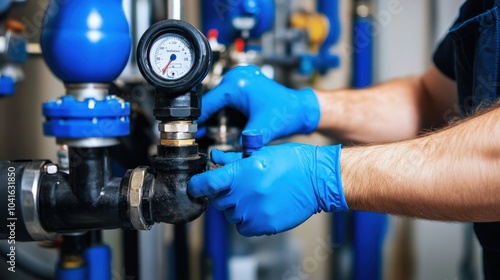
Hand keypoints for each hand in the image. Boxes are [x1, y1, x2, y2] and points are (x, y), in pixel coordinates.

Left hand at [188, 143, 347, 235]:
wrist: (317, 179)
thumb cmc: (291, 161)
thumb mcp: (260, 153)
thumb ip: (234, 159)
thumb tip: (215, 157)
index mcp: (242, 173)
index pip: (206, 183)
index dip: (197, 185)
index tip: (195, 187)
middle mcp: (245, 193)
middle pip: (218, 201)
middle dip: (224, 194)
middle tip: (239, 187)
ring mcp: (255, 211)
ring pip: (230, 216)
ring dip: (236, 208)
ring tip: (254, 197)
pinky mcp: (265, 225)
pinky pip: (244, 228)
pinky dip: (247, 221)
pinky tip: (259, 209)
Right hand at [199, 65, 319, 144]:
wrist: (301, 108)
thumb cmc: (286, 114)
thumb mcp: (261, 131)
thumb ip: (243, 143)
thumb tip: (228, 159)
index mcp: (237, 85)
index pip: (208, 103)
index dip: (197, 119)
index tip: (187, 131)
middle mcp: (236, 77)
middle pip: (211, 100)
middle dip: (203, 118)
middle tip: (192, 134)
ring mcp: (241, 78)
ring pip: (217, 99)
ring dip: (212, 114)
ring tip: (201, 131)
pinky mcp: (245, 83)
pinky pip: (226, 97)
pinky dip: (222, 110)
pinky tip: (217, 123)